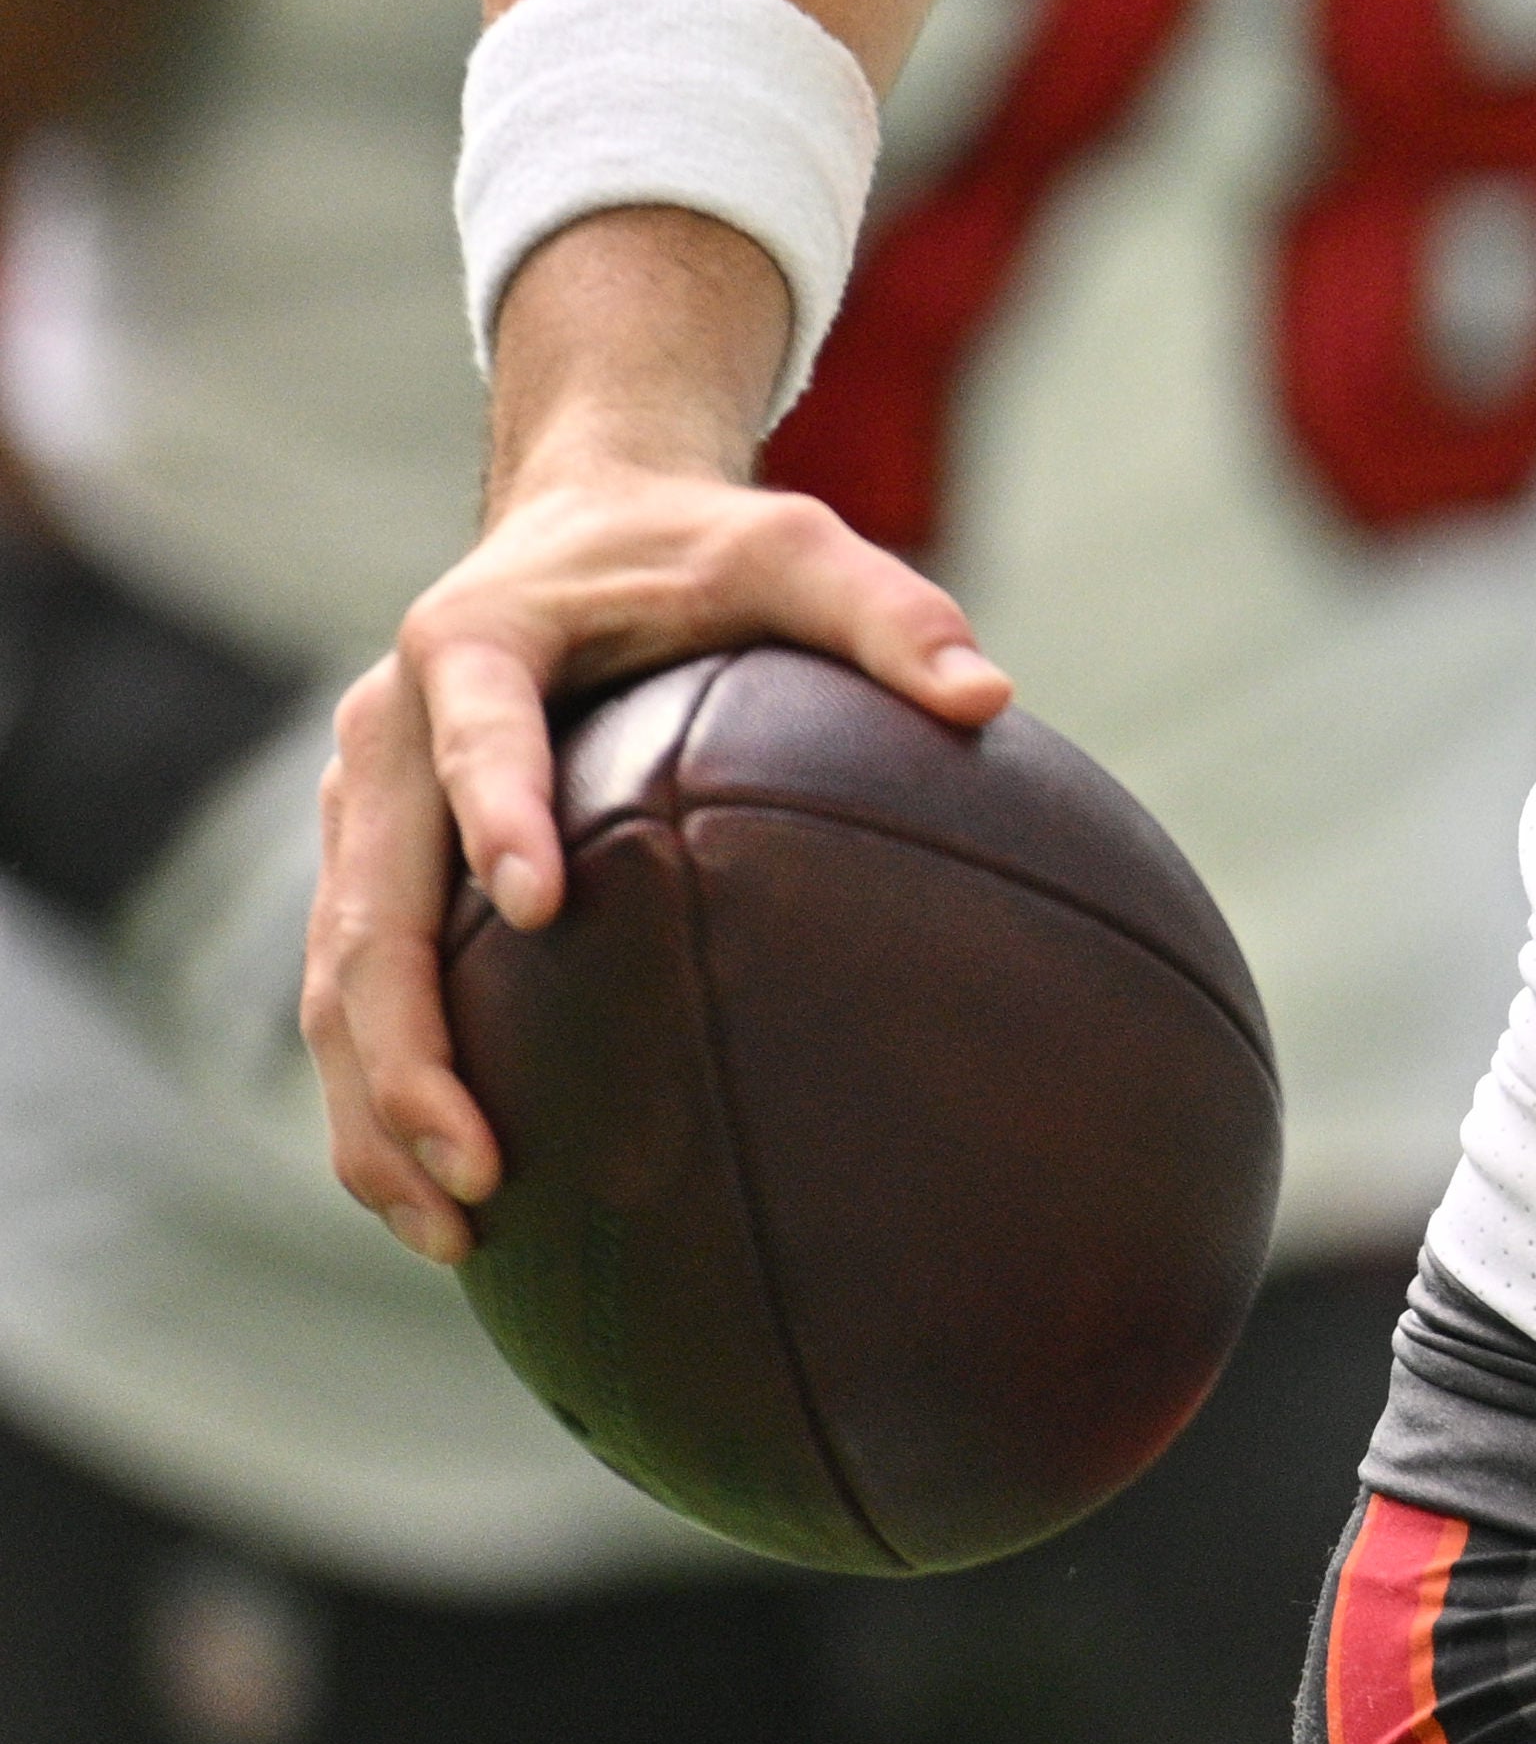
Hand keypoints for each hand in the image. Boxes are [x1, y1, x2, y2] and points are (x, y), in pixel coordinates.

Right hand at [303, 221, 1000, 1263]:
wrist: (583, 519)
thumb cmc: (702, 546)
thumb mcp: (799, 547)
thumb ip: (890, 613)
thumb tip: (990, 699)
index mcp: (476, 642)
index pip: (477, 733)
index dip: (498, 813)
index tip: (536, 907)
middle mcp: (385, 731)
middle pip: (370, 905)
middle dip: (411, 1045)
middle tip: (481, 1161)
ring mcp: (361, 809)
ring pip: (337, 979)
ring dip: (379, 1106)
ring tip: (458, 1224)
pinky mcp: (369, 865)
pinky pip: (351, 995)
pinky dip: (380, 1096)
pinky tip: (443, 1195)